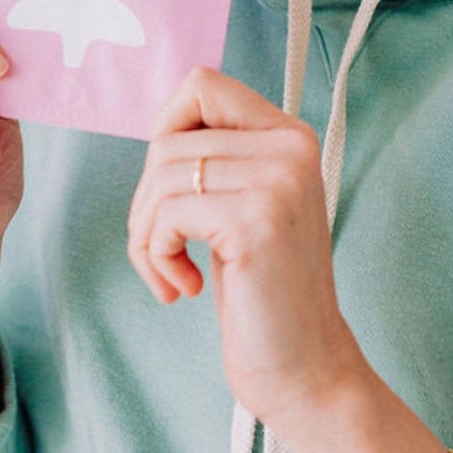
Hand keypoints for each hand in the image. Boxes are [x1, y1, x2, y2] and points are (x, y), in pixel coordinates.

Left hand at [127, 67, 366, 429]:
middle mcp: (290, 147)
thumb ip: (219, 159)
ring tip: (172, 274)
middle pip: (169, 137)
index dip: (165, 127)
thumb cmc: (264, 294)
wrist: (307, 369)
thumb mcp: (246, 206)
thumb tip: (158, 124)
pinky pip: (167, 215)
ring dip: (146, 235)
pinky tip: (184, 288)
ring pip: (161, 175)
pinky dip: (157, 256)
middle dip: (146, 201)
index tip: (169, 188)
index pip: (203, 83)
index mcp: (290, 136)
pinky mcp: (255, 221)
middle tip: (163, 251)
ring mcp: (277, 180)